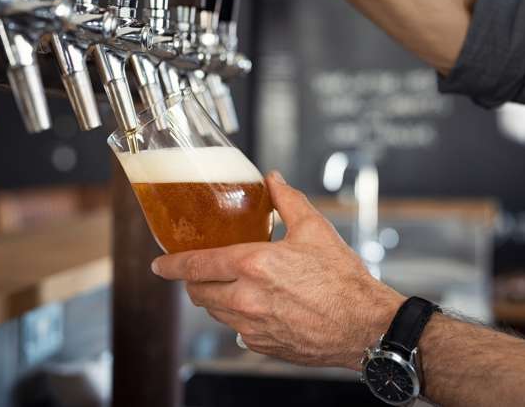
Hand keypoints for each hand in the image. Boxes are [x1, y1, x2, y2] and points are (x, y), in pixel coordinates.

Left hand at [151, 171, 404, 369]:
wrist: (365, 325)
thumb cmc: (343, 279)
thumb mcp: (314, 229)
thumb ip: (287, 200)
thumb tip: (272, 179)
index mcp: (254, 265)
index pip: (196, 265)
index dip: (171, 265)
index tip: (159, 265)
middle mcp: (246, 298)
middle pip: (198, 292)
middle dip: (193, 281)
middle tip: (200, 271)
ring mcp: (252, 326)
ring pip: (215, 313)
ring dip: (215, 298)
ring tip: (232, 285)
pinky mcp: (262, 346)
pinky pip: (236, 331)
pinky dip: (238, 317)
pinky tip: (257, 306)